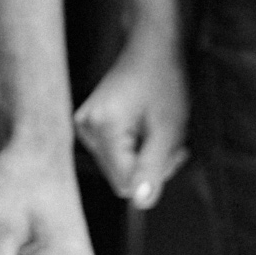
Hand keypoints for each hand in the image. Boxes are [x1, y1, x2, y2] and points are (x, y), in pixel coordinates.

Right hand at [74, 26, 189, 208]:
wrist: (152, 50)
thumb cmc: (164, 84)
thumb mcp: (168, 130)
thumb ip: (153, 168)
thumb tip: (140, 204)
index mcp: (100, 129)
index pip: (125, 183)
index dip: (154, 174)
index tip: (172, 151)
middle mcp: (84, 128)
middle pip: (120, 176)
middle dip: (150, 165)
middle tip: (169, 139)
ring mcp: (83, 125)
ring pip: (119, 166)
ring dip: (146, 156)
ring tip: (159, 130)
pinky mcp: (88, 123)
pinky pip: (114, 153)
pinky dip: (136, 147)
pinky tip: (146, 127)